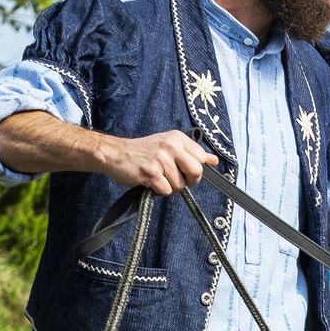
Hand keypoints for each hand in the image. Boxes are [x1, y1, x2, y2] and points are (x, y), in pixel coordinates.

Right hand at [97, 131, 216, 194]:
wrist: (115, 153)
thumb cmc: (143, 152)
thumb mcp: (169, 145)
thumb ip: (192, 153)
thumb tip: (214, 160)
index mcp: (177, 138)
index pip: (202, 159)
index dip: (196, 170)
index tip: (185, 172)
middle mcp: (170, 146)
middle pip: (196, 172)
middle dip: (188, 181)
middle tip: (175, 179)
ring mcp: (160, 159)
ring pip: (180, 185)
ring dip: (170, 187)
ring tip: (158, 178)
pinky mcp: (150, 172)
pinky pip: (166, 190)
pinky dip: (159, 191)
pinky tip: (151, 183)